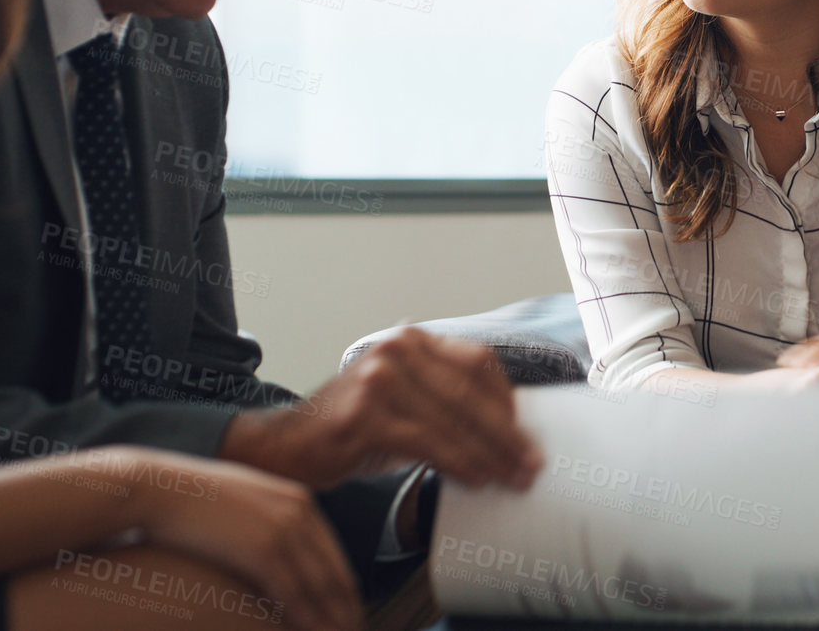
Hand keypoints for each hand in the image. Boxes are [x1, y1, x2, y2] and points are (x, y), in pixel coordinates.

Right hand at [111, 447, 361, 630]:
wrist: (157, 488)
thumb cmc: (189, 501)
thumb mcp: (241, 503)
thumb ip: (265, 521)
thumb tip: (270, 549)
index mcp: (298, 500)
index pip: (332, 553)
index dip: (343, 588)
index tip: (349, 613)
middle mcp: (300, 511)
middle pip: (335, 570)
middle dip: (347, 608)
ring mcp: (284, 528)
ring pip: (321, 585)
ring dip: (334, 619)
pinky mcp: (263, 548)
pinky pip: (295, 593)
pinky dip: (308, 619)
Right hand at [221, 327, 540, 490]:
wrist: (287, 445)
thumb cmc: (353, 427)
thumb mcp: (404, 399)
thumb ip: (446, 400)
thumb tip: (509, 429)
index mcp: (410, 339)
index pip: (477, 364)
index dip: (507, 401)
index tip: (526, 434)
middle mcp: (395, 349)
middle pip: (470, 392)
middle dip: (507, 433)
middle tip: (531, 464)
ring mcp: (378, 380)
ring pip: (453, 421)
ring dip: (490, 455)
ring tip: (511, 479)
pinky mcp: (366, 415)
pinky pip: (428, 443)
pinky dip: (459, 463)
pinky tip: (476, 479)